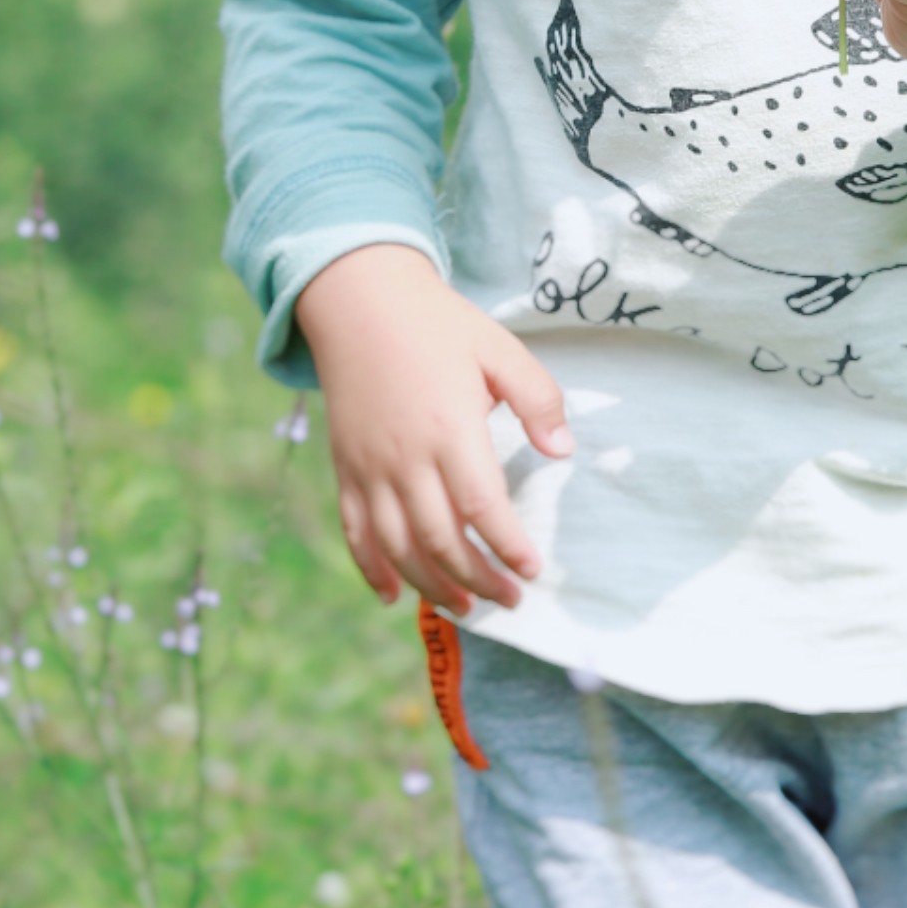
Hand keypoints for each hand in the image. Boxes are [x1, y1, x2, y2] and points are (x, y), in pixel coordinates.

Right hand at [291, 245, 564, 615]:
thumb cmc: (436, 324)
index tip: (533, 570)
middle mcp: (406, 457)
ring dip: (433, 586)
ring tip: (466, 607)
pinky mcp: (345, 468)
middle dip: (479, 580)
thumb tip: (561, 453)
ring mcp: (369, 467)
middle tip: (510, 600)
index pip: (482, 506)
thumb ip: (538, 400)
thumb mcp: (499, 348)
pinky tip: (392, 597)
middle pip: (441, 540)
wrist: (359, 300)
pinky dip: (372, 570)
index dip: (508, 547)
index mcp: (450, 427)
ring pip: (398, 547)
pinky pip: (355, 532)